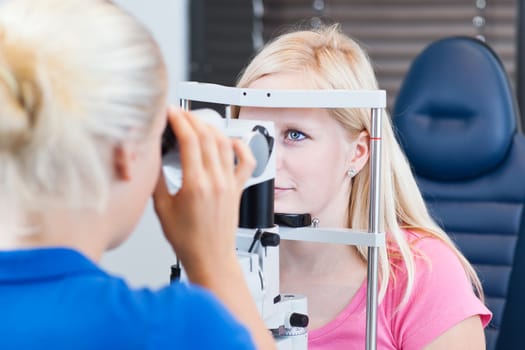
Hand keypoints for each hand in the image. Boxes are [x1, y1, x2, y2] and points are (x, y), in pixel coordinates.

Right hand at [153, 107, 254, 278]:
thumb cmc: (188, 240)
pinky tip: (231, 141)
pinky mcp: (238, 188)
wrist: (211, 257)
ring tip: (197, 122)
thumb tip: (153, 159)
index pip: (189, 140)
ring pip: (224, 143)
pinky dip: (240, 146)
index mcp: (196, 185)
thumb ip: (157, 181)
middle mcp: (216, 181)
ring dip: (211, 127)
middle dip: (192, 118)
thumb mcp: (162, 208)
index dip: (178, 120)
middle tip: (179, 113)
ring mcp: (229, 183)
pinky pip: (246, 162)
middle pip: (207, 136)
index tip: (170, 112)